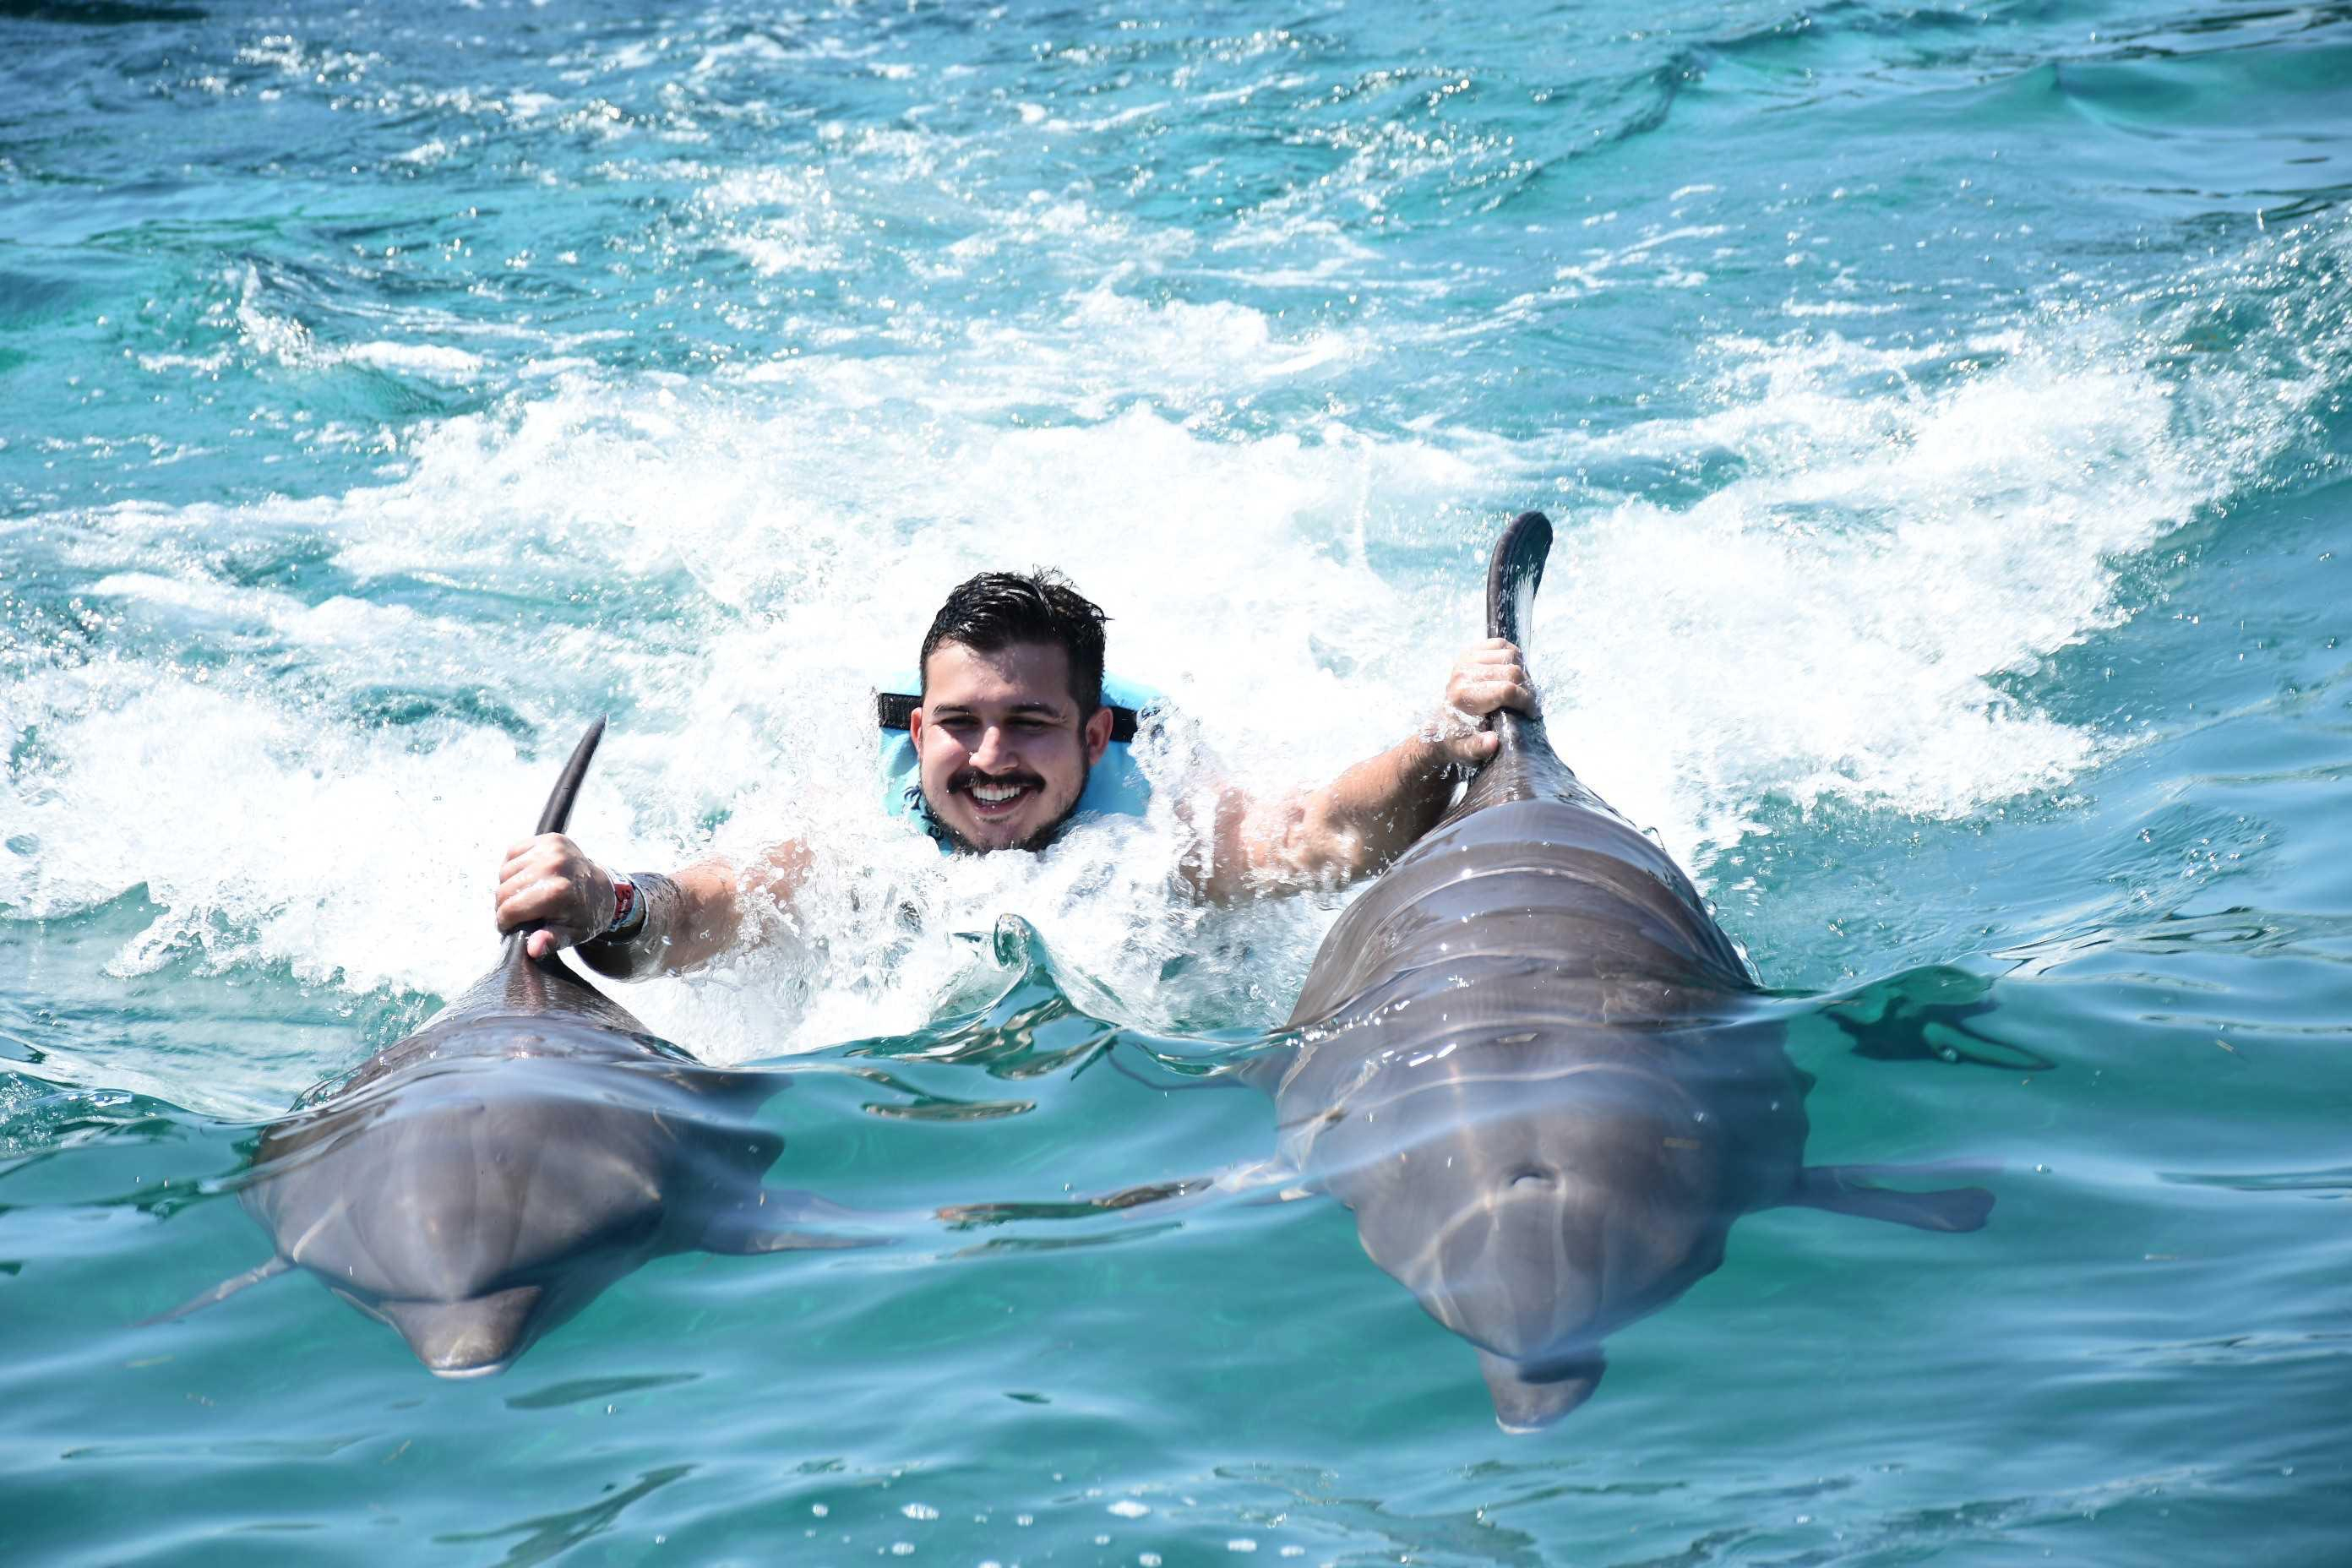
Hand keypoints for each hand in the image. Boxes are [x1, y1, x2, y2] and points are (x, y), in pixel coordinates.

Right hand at [494, 833, 615, 959]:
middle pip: (504, 890)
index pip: (511, 908)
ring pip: (505, 871)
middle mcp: (554, 865)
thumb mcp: (572, 934)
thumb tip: (532, 949)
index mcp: (559, 891)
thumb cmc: (585, 914)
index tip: (508, 926)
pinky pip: (512, 852)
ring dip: (507, 885)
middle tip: (515, 913)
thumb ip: (551, 941)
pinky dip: (512, 866)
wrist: (604, 888)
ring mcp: (551, 848)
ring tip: (522, 895)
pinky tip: (525, 878)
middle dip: (504, 905)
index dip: (504, 921)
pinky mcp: (549, 838)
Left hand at [1432, 637, 1537, 766]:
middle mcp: (1463, 673)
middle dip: (1526, 689)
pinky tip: (1511, 671)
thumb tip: (1493, 741)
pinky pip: (1501, 644)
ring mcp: (1466, 658)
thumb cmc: (1455, 737)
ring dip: (1521, 672)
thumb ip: (1478, 747)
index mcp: (1462, 696)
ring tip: (1520, 689)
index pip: (1506, 690)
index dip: (1526, 701)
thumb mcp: (1465, 749)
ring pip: (1511, 655)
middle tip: (1528, 703)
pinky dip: (1513, 655)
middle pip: (1513, 671)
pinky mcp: (1471, 651)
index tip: (1532, 713)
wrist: (1439, 723)